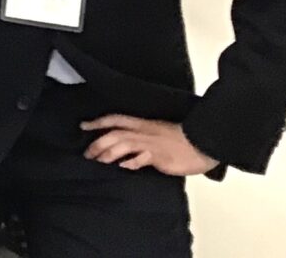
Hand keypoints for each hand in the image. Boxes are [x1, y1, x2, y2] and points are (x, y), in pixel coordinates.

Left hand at [82, 116, 217, 176]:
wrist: (202, 143)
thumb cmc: (180, 139)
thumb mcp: (157, 133)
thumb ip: (141, 136)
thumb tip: (124, 147)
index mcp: (142, 124)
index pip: (115, 119)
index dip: (98, 121)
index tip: (83, 125)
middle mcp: (143, 131)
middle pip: (114, 133)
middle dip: (97, 143)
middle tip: (87, 154)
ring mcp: (151, 143)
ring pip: (123, 143)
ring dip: (109, 153)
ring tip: (99, 162)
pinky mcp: (160, 156)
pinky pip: (142, 157)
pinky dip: (132, 161)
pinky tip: (124, 167)